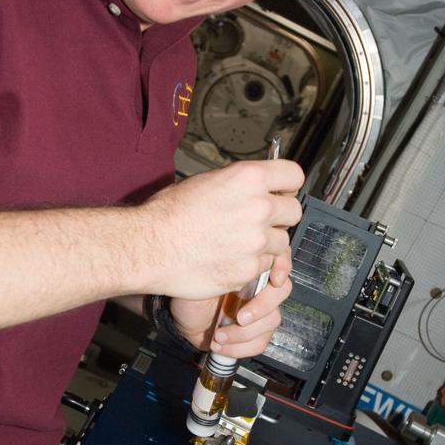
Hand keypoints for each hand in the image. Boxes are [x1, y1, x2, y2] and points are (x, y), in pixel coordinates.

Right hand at [139, 159, 303, 300]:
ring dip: (266, 244)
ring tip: (238, 244)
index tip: (281, 191)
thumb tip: (254, 188)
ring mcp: (256, 241)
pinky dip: (250, 265)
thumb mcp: (206, 181)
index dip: (287, 185)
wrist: (149, 247)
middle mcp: (259, 207)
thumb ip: (239, 184)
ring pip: (281, 243)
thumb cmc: (167, 214)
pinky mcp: (248, 269)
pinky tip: (228, 260)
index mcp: (248, 178)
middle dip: (280, 217)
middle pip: (294, 211)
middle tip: (260, 222)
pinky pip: (264, 267)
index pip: (294, 175)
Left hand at [170, 247, 293, 358]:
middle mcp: (257, 289)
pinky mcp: (253, 333)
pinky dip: (240, 348)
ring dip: (243, 334)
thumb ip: (228, 270)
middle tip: (239, 318)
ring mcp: (258, 312)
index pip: (279, 259)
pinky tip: (222, 344)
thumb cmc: (188, 296)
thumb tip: (247, 265)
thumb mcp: (202, 276)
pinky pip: (260, 342)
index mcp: (249, 269)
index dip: (283, 267)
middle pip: (281, 292)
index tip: (275, 279)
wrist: (180, 321)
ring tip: (219, 335)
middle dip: (261, 308)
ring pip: (271, 321)